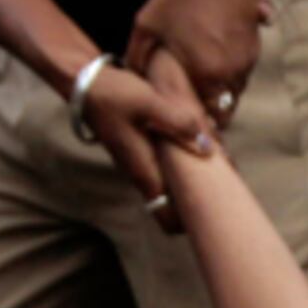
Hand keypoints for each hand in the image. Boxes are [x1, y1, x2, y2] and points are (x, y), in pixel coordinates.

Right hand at [80, 57, 218, 209]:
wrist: (85, 84)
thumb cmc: (114, 95)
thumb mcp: (149, 103)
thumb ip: (179, 123)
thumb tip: (207, 146)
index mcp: (143, 169)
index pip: (165, 214)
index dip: (185, 223)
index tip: (209, 216)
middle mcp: (140, 172)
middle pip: (170, 205)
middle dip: (194, 204)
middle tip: (222, 189)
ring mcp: (138, 163)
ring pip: (168, 186)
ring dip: (190, 183)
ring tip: (219, 169)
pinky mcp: (139, 151)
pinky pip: (165, 169)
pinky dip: (182, 166)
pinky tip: (199, 148)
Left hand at [124, 0, 268, 120]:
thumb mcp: (148, 23)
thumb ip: (137, 57)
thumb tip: (132, 78)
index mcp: (206, 73)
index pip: (208, 120)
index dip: (197, 127)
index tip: (184, 125)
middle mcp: (232, 73)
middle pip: (225, 111)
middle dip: (211, 115)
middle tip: (192, 110)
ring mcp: (246, 61)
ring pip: (235, 93)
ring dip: (220, 94)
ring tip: (200, 86)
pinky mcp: (254, 47)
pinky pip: (241, 73)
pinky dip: (229, 75)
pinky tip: (212, 62)